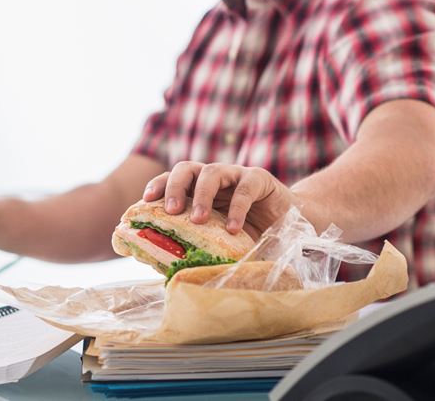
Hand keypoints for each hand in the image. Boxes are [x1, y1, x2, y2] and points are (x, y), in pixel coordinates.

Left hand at [142, 162, 297, 239]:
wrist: (288, 224)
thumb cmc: (248, 233)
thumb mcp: (219, 241)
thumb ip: (196, 246)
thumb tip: (163, 266)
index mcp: (198, 189)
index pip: (172, 179)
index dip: (158, 185)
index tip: (146, 200)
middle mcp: (213, 178)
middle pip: (187, 168)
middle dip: (175, 186)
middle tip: (171, 210)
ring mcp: (235, 175)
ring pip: (212, 172)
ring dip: (202, 195)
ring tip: (198, 220)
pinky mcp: (259, 179)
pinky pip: (244, 188)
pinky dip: (236, 208)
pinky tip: (232, 229)